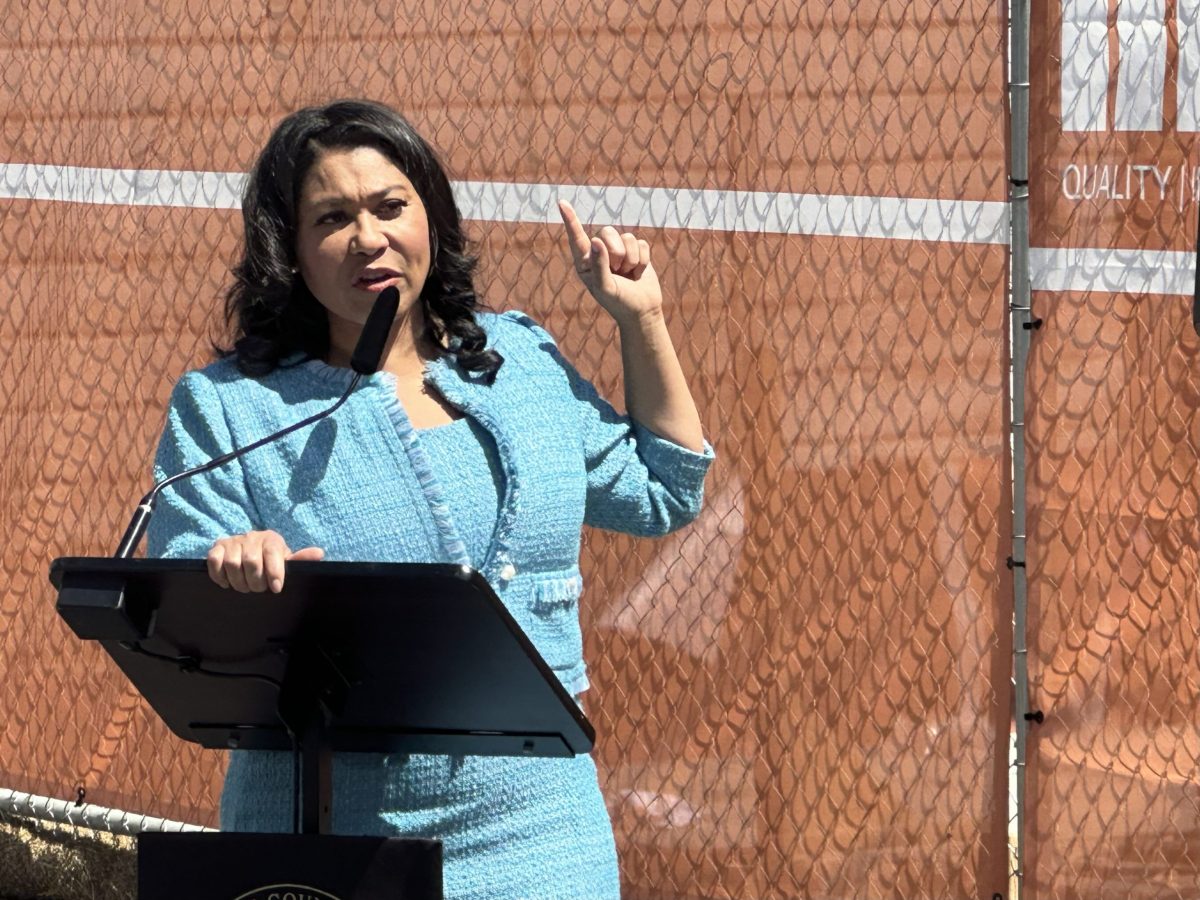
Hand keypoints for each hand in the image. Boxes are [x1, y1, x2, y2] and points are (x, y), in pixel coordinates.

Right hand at [206, 530, 324, 593]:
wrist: (248, 551)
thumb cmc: (271, 560)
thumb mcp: (286, 560)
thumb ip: (301, 559)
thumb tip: (319, 553)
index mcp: (271, 539)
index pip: (273, 554)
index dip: (274, 573)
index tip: (275, 588)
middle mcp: (252, 537)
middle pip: (251, 562)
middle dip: (255, 582)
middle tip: (258, 589)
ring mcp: (233, 541)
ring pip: (232, 564)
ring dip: (238, 582)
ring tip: (244, 587)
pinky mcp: (217, 547)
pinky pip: (214, 561)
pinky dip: (220, 576)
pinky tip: (228, 582)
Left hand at [558, 199, 662, 327]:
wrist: (642, 311)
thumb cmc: (619, 303)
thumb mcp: (605, 288)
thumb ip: (599, 266)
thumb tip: (596, 241)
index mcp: (586, 262)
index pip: (577, 237)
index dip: (570, 219)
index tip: (561, 203)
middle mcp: (600, 252)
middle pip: (607, 233)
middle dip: (617, 253)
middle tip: (618, 272)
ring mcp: (618, 250)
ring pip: (627, 237)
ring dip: (631, 259)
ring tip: (628, 274)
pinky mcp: (635, 250)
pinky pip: (641, 243)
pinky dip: (643, 260)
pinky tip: (638, 273)